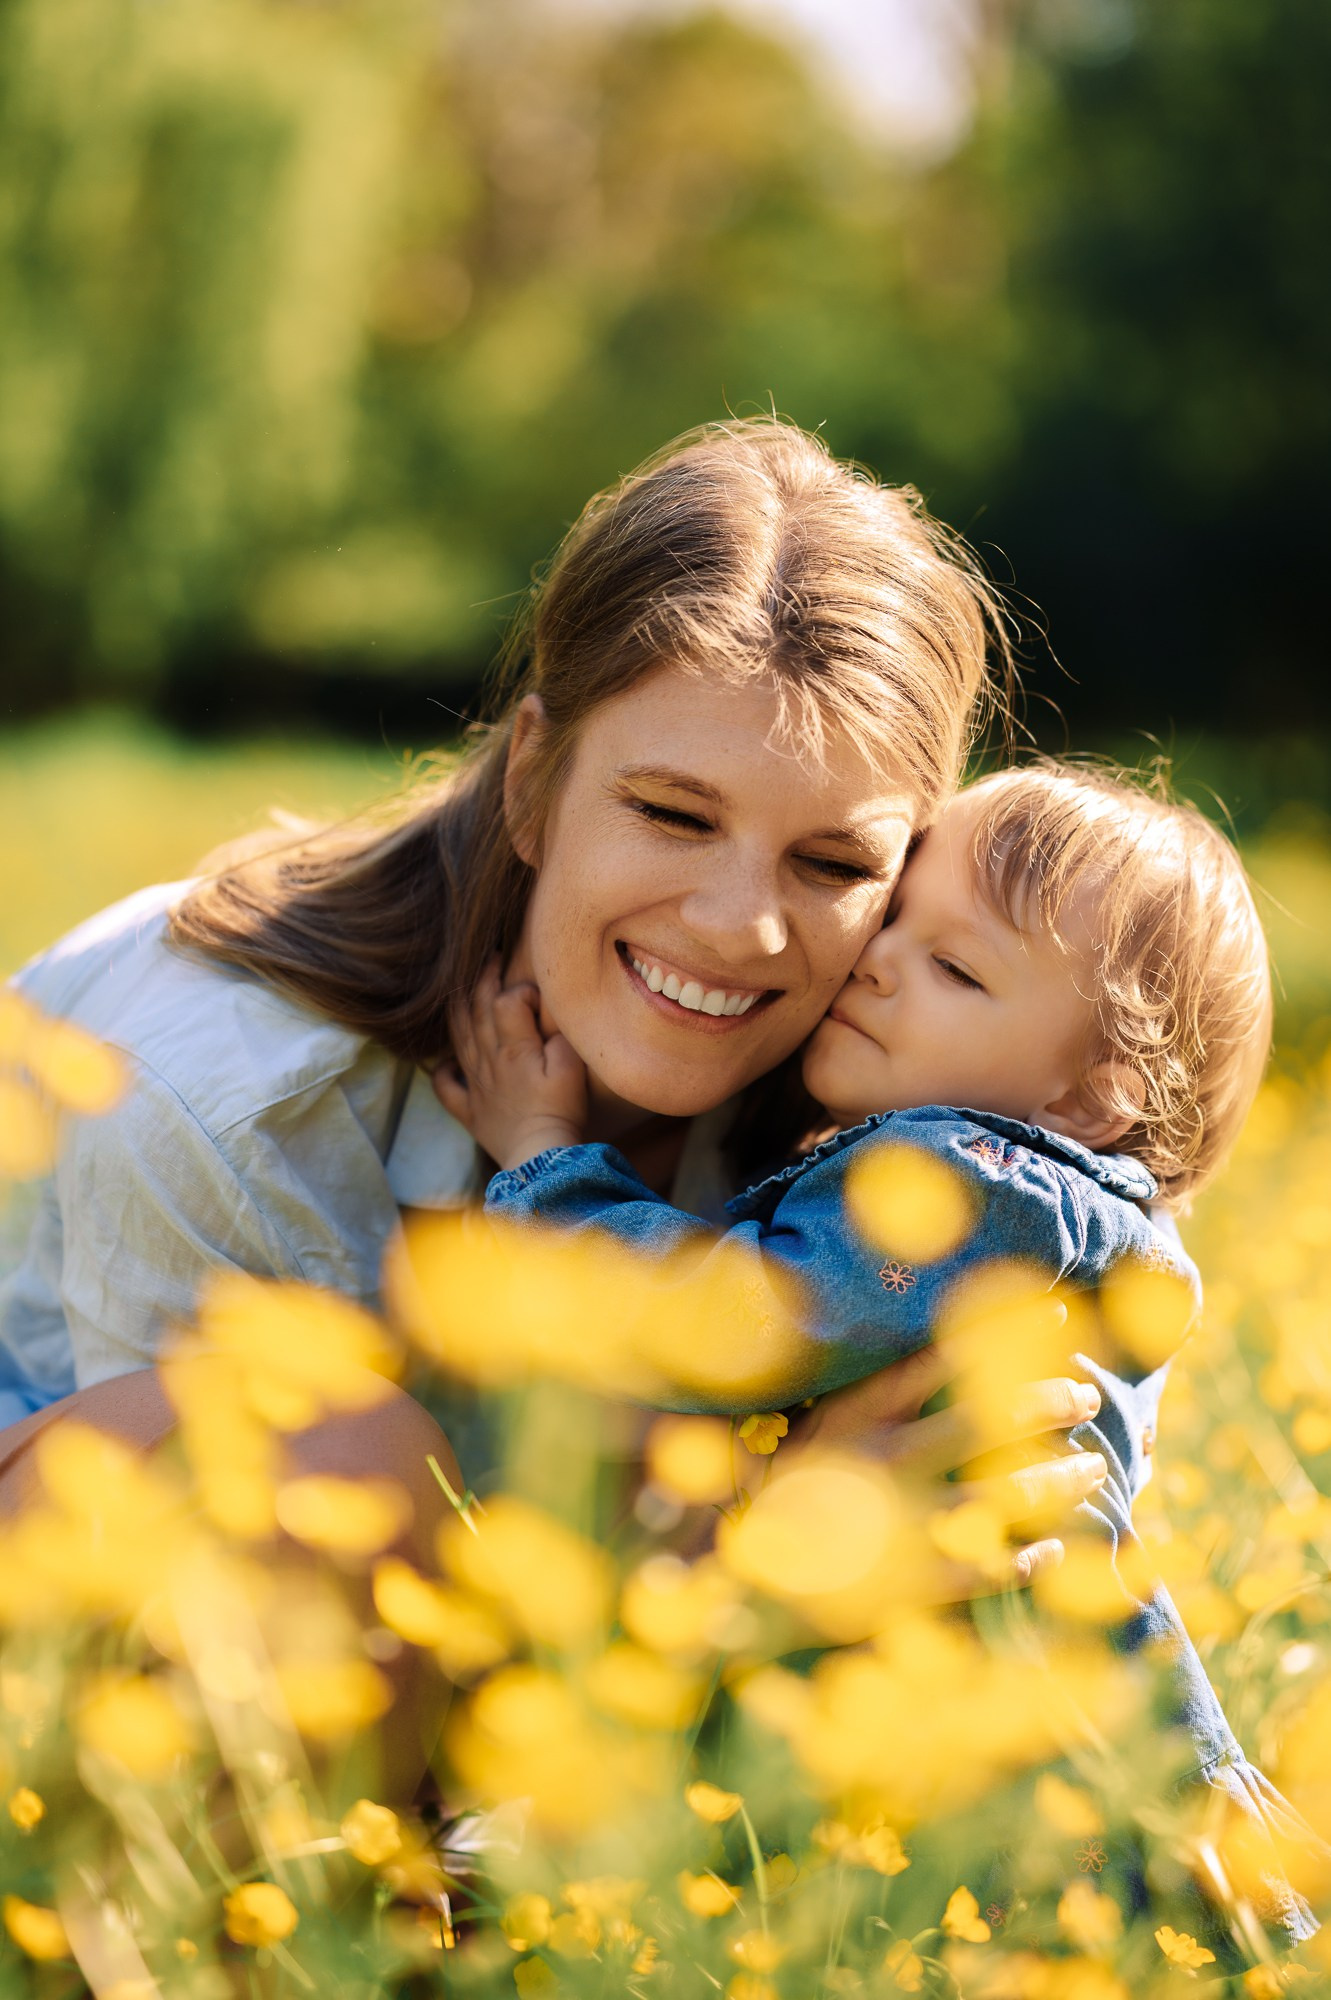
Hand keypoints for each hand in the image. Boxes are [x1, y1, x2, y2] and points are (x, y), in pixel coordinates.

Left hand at [433, 960, 588, 1169]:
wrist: (541, 1158)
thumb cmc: (561, 1111)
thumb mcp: (572, 1066)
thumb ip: (557, 1034)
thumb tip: (544, 1012)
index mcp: (512, 1048)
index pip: (506, 1001)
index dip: (520, 989)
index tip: (536, 993)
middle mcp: (487, 1061)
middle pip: (476, 1010)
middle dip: (481, 979)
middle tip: (488, 956)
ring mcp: (475, 1085)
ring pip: (458, 1038)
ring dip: (457, 1009)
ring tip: (460, 988)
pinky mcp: (470, 1111)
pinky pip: (445, 1086)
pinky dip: (441, 1070)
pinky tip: (443, 1061)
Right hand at [788, 1338, 1107, 1593]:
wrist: (746, 1585)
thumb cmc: (774, 1498)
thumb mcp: (804, 1429)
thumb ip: (856, 1395)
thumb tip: (920, 1347)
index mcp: (857, 1417)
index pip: (938, 1359)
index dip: (1003, 1331)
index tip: (1055, 1312)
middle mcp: (887, 1462)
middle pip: (986, 1420)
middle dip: (1048, 1403)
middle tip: (1088, 1396)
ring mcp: (904, 1523)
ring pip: (1005, 1494)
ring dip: (1060, 1481)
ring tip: (1094, 1470)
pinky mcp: (915, 1582)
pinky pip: (990, 1567)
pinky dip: (1028, 1558)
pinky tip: (1052, 1549)